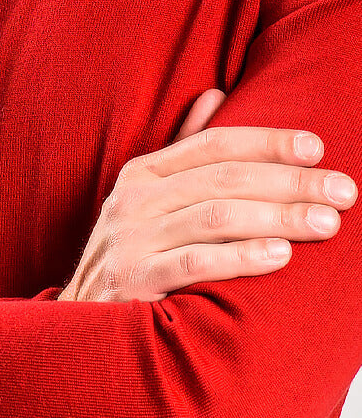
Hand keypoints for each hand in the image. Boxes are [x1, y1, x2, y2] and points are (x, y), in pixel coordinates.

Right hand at [58, 89, 357, 303]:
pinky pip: (197, 262)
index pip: (215, 144)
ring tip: (326, 223)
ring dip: (279, 218)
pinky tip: (281, 257)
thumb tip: (214, 95)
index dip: (268, 141)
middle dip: (290, 182)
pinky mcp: (135, 280)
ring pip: (217, 216)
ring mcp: (133, 239)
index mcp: (144, 173)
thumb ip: (183, 150)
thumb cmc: (132, 256)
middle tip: (343, 191)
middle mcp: (135, 199)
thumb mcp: (148, 198)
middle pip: (225, 179)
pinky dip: (242, 256)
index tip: (318, 148)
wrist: (81, 322)